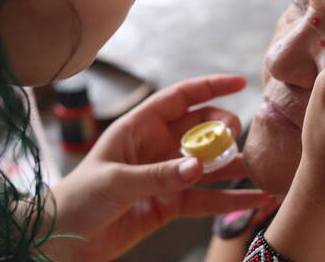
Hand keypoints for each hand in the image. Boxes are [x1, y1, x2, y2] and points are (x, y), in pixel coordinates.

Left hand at [46, 75, 269, 260]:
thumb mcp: (115, 180)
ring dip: (235, 165)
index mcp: (140, 127)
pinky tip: (256, 198)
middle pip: (202, 129)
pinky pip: (207, 198)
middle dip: (224, 130)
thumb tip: (198, 167)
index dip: (210, 87)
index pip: (181, 98)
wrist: (64, 240)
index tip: (240, 83)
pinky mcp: (173, 203)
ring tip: (261, 167)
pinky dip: (231, 199)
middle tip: (233, 139)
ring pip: (210, 164)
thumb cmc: (78, 199)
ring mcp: (169, 175)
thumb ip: (158, 174)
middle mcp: (159, 147)